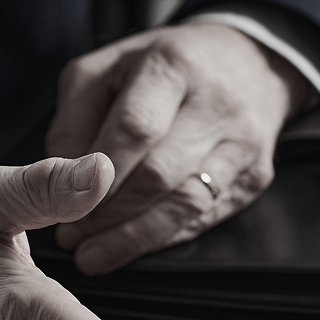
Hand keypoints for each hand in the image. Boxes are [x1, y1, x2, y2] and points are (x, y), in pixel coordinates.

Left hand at [49, 23, 314, 274]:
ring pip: (186, 206)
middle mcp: (216, 104)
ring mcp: (243, 144)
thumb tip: (64, 182)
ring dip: (134, 238)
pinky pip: (204, 219)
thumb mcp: (106, 69)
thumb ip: (74, 120)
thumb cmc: (166, 69)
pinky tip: (130, 246)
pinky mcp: (255, 177)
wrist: (251, 64)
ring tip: (94, 255)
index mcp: (173, 65)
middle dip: (109, 214)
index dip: (98, 175)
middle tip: (73, 238)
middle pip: (159, 174)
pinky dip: (161, 238)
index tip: (65, 204)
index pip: (134, 127)